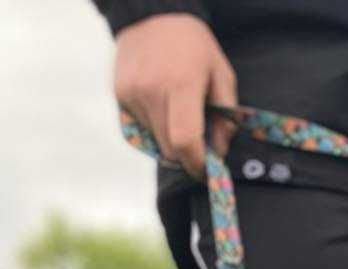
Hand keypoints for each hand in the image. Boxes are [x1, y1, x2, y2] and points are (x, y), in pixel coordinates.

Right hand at [114, 14, 237, 179]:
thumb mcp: (221, 74)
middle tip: (199, 145)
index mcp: (180, 84)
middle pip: (169, 148)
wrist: (153, 14)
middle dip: (187, 154)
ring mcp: (131, 92)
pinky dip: (153, 130)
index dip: (196, 164)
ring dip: (169, 140)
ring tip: (178, 114)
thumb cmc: (194, 47)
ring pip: (154, 141)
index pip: (184, 142)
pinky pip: (138, 130)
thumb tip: (218, 152)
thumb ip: (225, 117)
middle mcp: (151, 90)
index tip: (206, 170)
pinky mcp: (119, 93)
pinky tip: (161, 109)